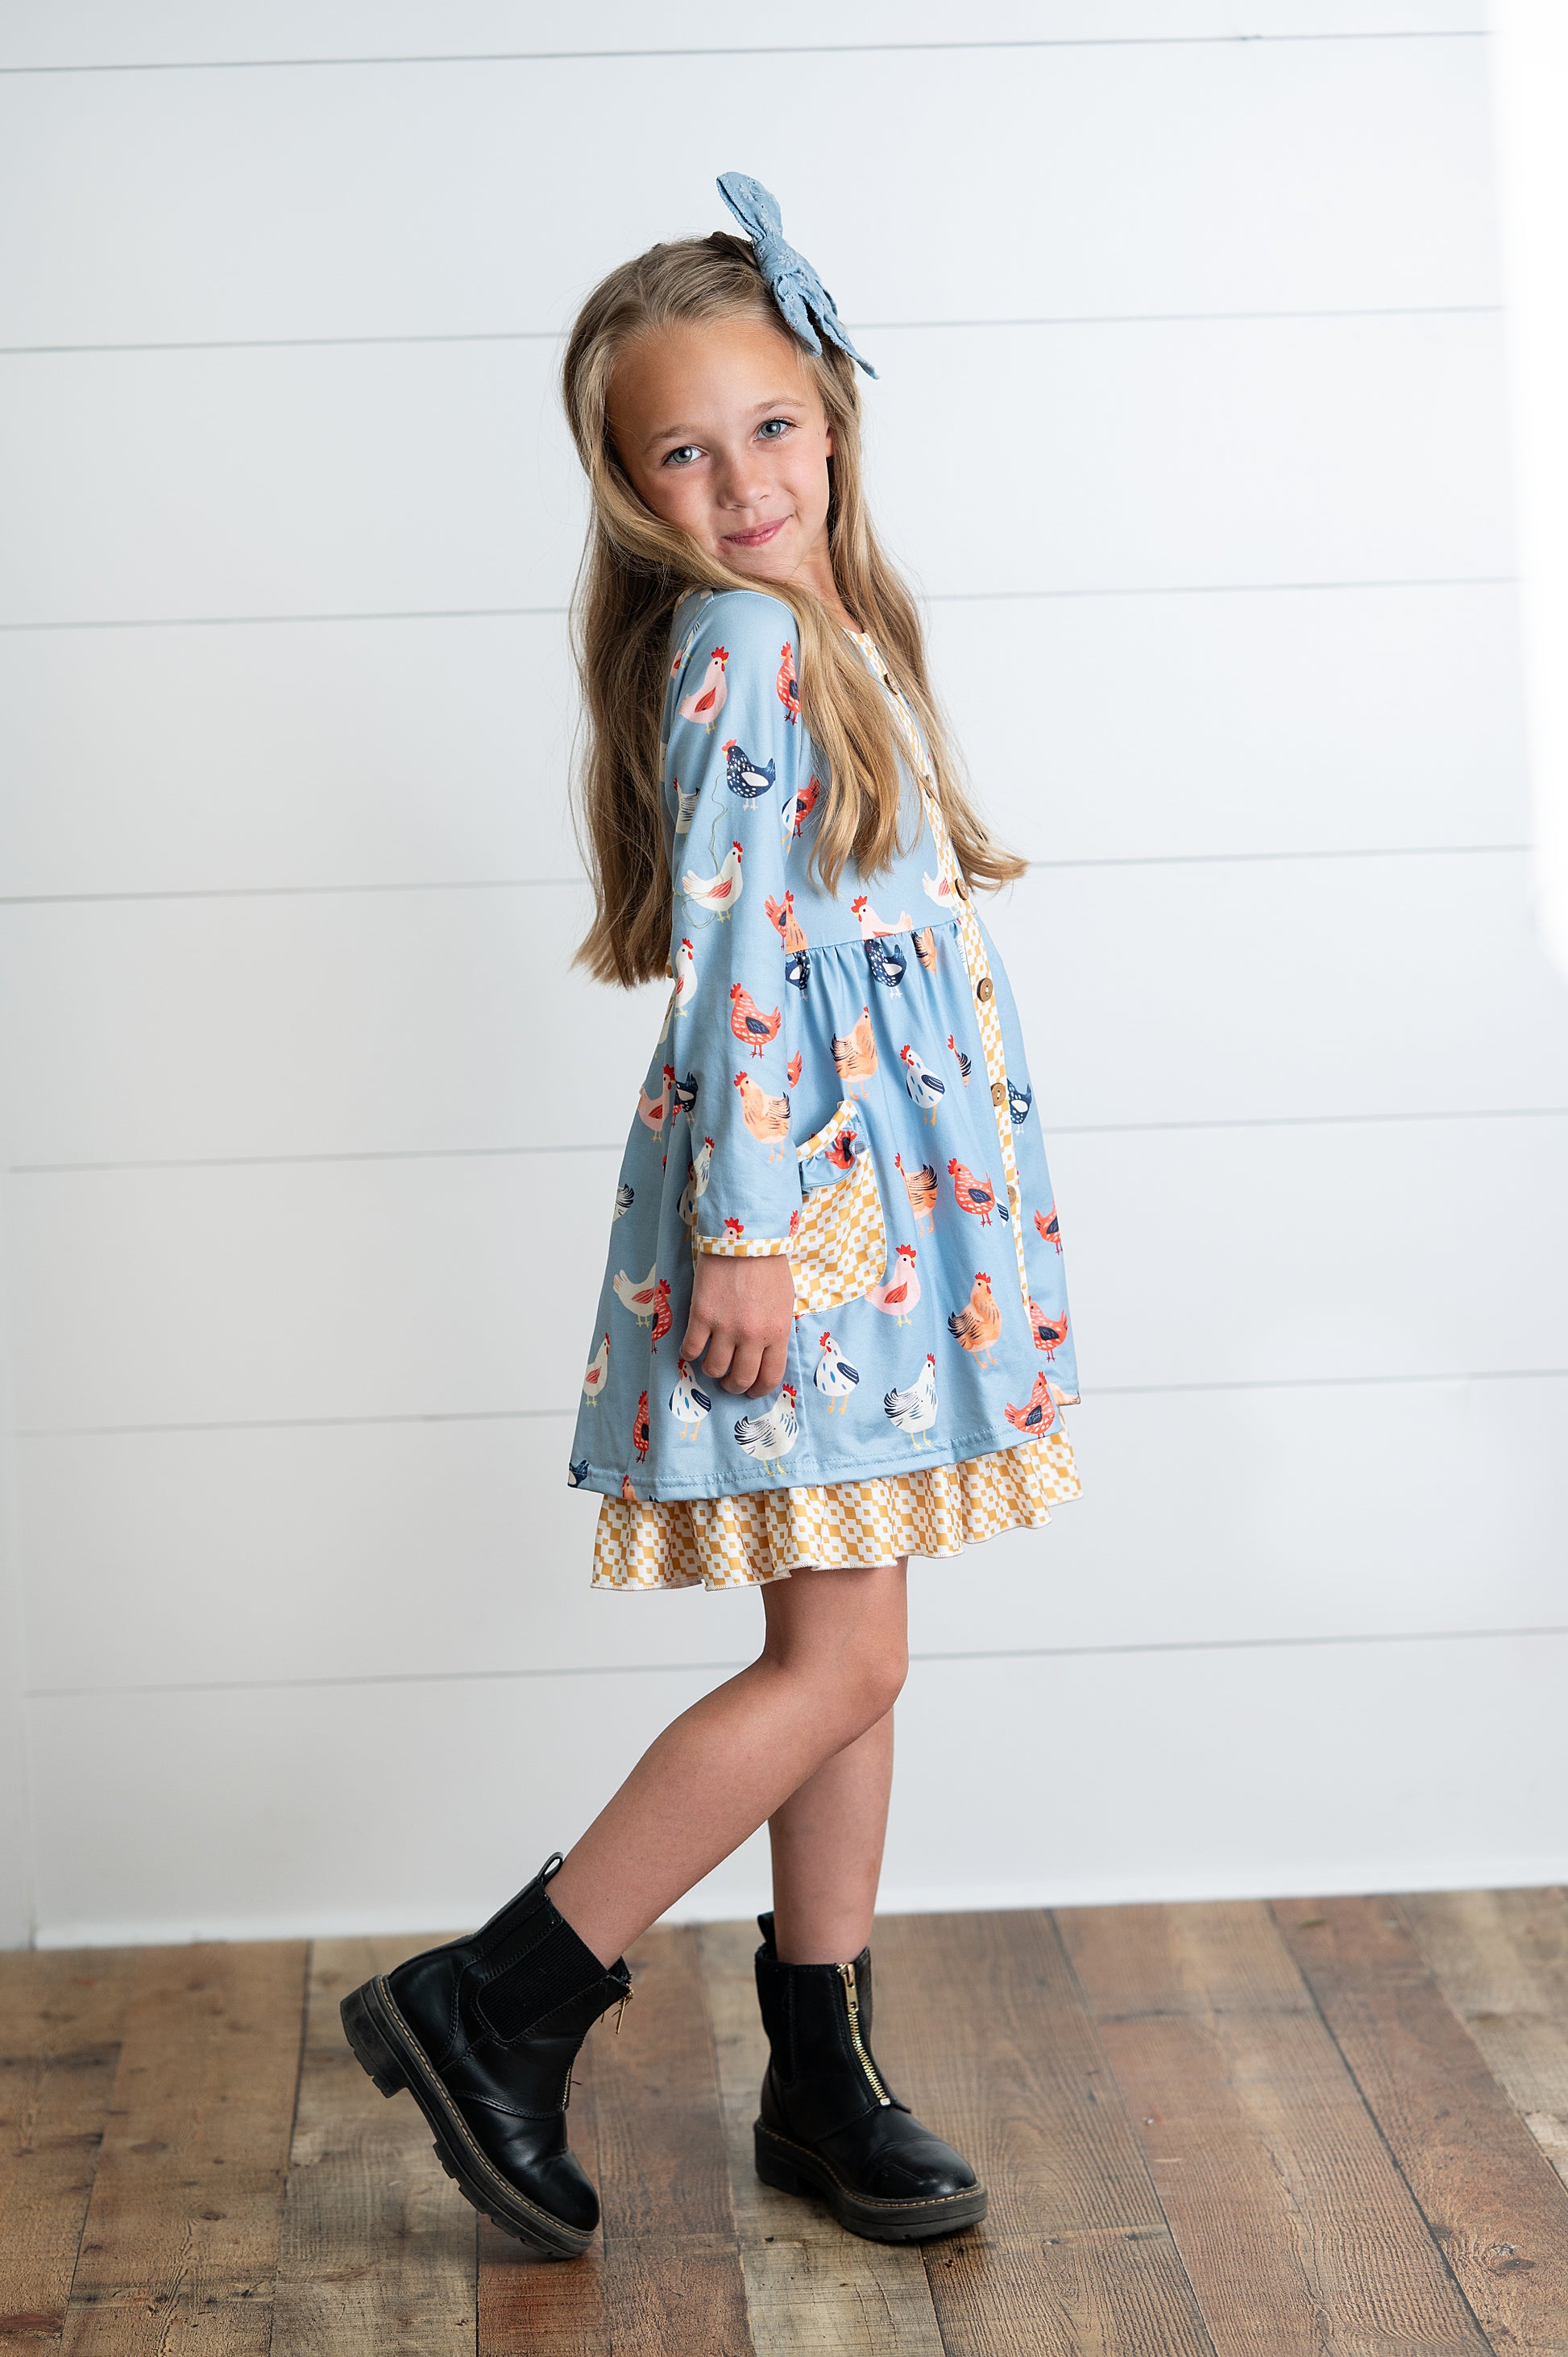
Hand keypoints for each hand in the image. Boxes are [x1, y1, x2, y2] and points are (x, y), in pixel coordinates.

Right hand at [682, 1253, 796, 1396]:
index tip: (751, 1391)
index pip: (770, 1376)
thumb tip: (767, 1354)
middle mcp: (753, 1336)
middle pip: (741, 1379)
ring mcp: (726, 1327)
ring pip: (714, 1368)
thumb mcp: (785, 1303)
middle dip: (734, 1386)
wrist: (744, 1239)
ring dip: (711, 1370)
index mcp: (777, 1332)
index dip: (759, 1390)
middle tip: (728, 1381)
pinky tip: (692, 1347)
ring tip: (711, 1362)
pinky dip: (689, 1353)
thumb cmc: (768, 1268)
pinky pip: (691, 1349)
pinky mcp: (702, 1316)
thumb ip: (776, 1331)